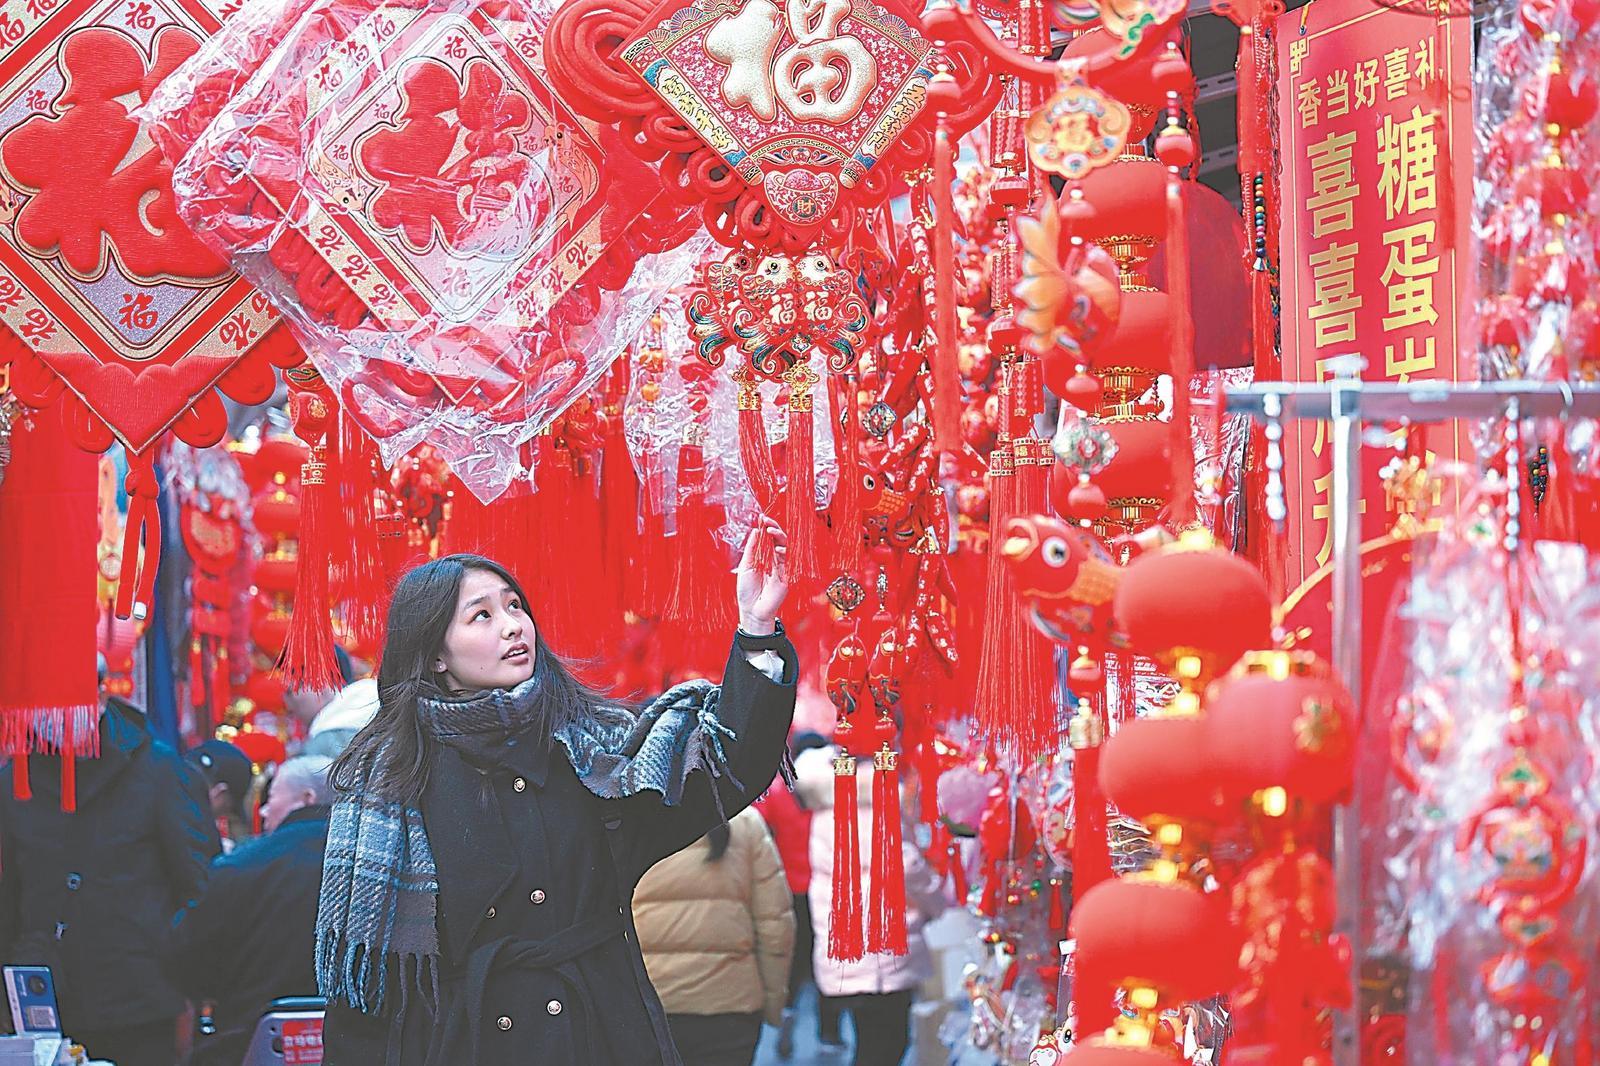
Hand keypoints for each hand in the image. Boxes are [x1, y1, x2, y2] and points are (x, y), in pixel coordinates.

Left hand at [735, 519, 788, 634]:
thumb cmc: (747, 591)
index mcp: (763, 557)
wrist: (751, 610)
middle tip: (768, 522)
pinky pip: (788, 562)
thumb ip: (752, 549)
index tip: (762, 518)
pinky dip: (784, 554)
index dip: (767, 527)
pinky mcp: (786, 577)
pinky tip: (779, 549)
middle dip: (774, 529)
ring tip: (772, 531)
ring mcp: (781, 568)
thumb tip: (756, 531)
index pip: (768, 538)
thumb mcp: (745, 566)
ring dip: (780, 538)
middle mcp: (773, 561)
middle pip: (778, 540)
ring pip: (785, 548)